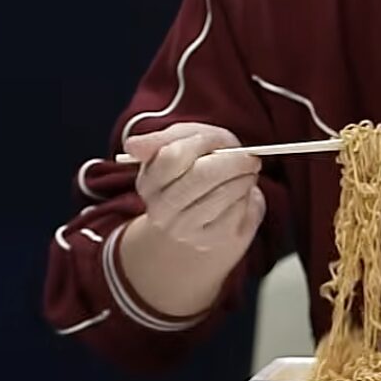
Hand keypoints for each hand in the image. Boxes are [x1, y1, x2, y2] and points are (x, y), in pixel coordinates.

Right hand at [124, 122, 264, 260]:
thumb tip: (132, 145)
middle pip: (201, 176)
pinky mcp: (210, 241)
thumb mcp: (179, 145)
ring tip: (248, 173)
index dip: (202, 142)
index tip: (217, 139)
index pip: (172, 156)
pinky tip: (242, 195)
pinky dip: (246, 198)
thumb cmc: (192, 171)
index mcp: (149, 182)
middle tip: (249, 157)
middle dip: (233, 161)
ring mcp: (185, 230)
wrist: (201, 218)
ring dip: (244, 179)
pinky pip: (237, 212)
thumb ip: (162, 140)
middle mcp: (161, 211)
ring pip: (222, 195)